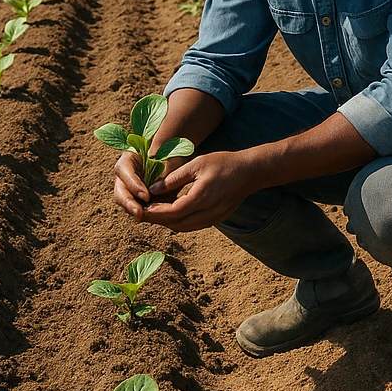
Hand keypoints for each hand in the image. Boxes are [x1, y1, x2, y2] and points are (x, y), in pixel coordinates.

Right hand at [112, 151, 192, 219]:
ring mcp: (132, 190)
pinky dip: (149, 215)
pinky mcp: (141, 201)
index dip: (133, 185)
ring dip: (138, 212)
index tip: (146, 196)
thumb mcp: (170, 155)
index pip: (123, 171)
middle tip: (139, 214)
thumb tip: (159, 185)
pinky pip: (141, 210)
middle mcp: (126, 176)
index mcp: (129, 159)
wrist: (176, 158)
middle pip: (120, 192)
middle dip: (129, 204)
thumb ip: (165, 167)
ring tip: (151, 219)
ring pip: (128, 204)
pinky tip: (160, 218)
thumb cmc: (172, 152)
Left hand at [140, 151, 259, 232]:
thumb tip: (152, 190)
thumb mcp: (196, 164)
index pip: (173, 212)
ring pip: (185, 227)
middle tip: (141, 213)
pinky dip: (179, 222)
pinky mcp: (217, 219)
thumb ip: (174, 178)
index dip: (155, 213)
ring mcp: (214, 218)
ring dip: (167, 223)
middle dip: (158, 220)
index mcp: (202, 197)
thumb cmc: (223, 163)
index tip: (141, 209)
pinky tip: (170, 214)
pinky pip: (193, 225)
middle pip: (177, 224)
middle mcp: (208, 212)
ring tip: (152, 214)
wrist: (250, 172)